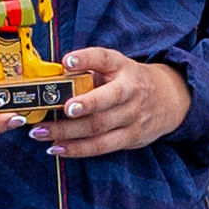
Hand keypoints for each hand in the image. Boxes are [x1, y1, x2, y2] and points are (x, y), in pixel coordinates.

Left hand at [26, 48, 190, 159]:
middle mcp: (130, 90)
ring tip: (41, 133)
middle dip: (83, 105)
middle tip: (60, 109)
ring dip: (68, 132)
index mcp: (121, 66)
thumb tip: (49, 80)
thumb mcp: (113, 68)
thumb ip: (87, 71)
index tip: (67, 62)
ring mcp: (132, 116)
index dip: (86, 59)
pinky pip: (102, 146)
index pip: (104, 58)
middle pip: (107, 99)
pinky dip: (77, 149)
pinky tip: (56, 148)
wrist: (167, 98)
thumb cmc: (126, 81)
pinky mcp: (130, 137)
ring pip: (100, 127)